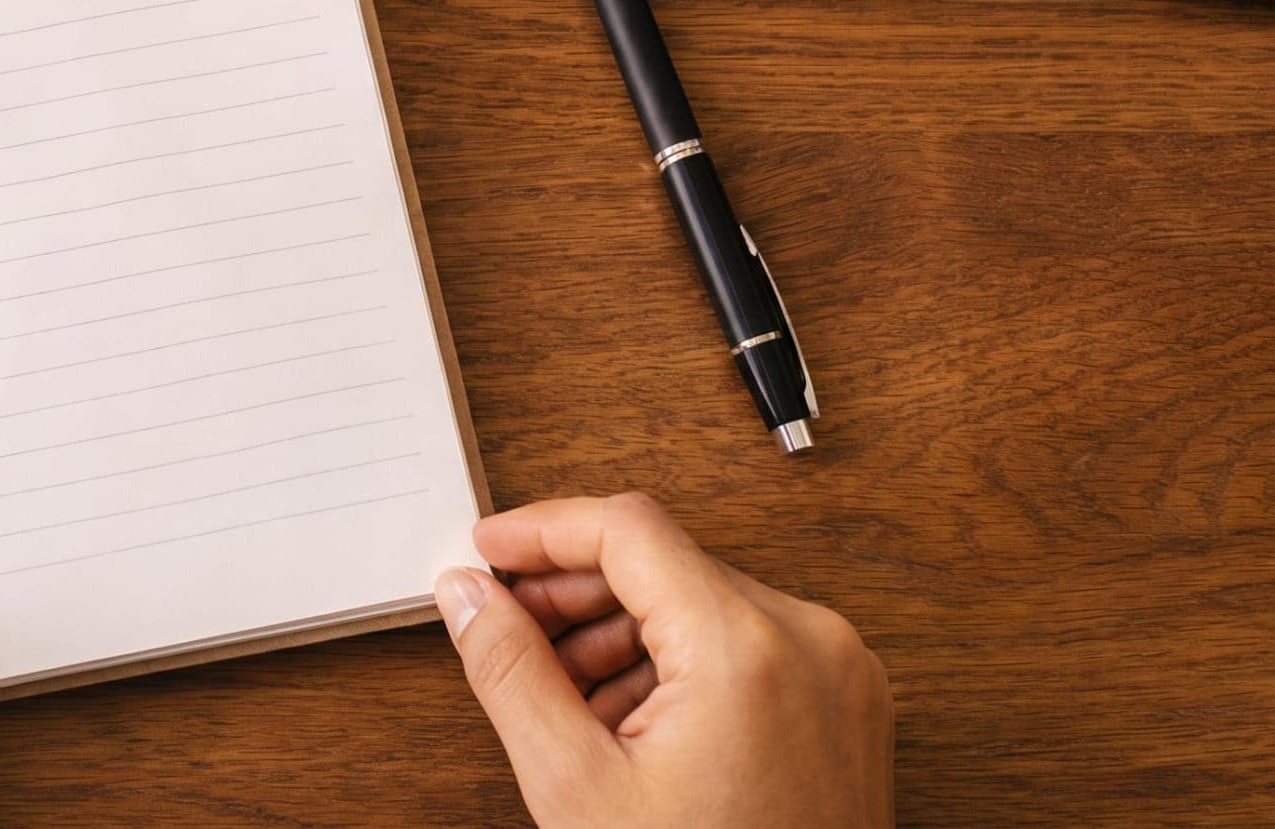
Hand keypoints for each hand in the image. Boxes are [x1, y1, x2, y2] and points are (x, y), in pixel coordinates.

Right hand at [434, 494, 891, 828]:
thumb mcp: (577, 786)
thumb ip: (511, 672)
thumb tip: (469, 596)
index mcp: (746, 648)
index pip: (626, 529)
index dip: (541, 531)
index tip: (489, 550)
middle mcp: (809, 641)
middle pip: (664, 562)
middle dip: (573, 590)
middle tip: (506, 623)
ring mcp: (838, 672)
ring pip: (702, 602)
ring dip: (619, 630)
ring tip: (560, 692)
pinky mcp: (846, 702)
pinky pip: (745, 644)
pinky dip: (675, 662)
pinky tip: (623, 717)